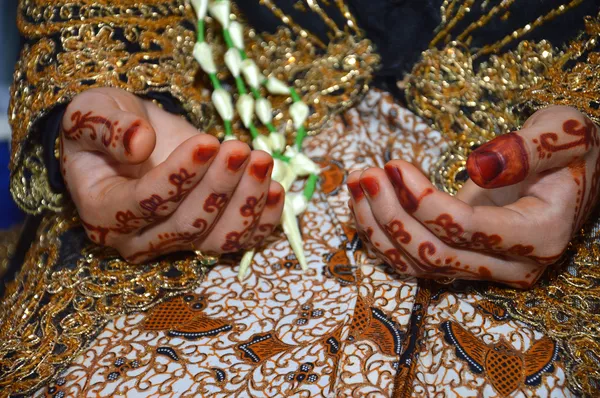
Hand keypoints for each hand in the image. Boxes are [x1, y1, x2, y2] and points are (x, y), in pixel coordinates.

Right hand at [60, 87, 283, 262]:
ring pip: (217, 238)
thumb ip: (106, 127)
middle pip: (187, 224)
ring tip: (262, 162)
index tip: (208, 141)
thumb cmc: (106, 126)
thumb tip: (139, 143)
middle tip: (241, 149)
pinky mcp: (206, 237)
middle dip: (219, 186)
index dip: (179, 174)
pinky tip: (276, 188)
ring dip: (246, 203)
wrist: (130, 142)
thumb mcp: (93, 112)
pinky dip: (262, 219)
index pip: (145, 202)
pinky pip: (239, 240)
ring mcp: (176, 243)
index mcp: (102, 211)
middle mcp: (138, 238)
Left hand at [348, 106, 599, 287]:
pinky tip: (362, 202)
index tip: (394, 165)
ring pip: (418, 264)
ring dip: (377, 226)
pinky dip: (382, 235)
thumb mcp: (564, 132)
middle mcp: (512, 264)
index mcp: (541, 234)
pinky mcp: (462, 261)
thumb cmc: (569, 149)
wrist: (570, 175)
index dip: (423, 201)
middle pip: (436, 254)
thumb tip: (479, 165)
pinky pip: (414, 260)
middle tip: (364, 174)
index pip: (467, 228)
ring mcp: (485, 268)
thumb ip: (530, 147)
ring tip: (355, 182)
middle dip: (391, 214)